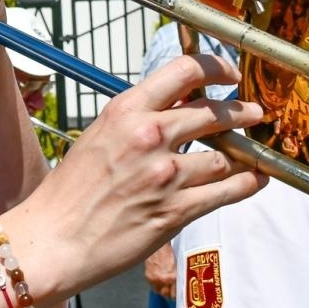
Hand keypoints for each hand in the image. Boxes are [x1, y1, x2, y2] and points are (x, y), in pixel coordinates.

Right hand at [2, 52, 265, 300]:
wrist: (53, 240)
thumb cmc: (69, 192)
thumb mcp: (100, 136)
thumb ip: (138, 118)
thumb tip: (178, 105)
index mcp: (126, 109)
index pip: (185, 70)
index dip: (216, 67)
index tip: (229, 73)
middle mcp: (149, 134)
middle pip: (215, 111)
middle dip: (241, 111)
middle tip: (254, 112)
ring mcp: (166, 173)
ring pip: (226, 155)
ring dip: (244, 154)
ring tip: (252, 153)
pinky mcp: (176, 209)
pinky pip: (227, 190)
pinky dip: (248, 183)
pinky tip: (256, 179)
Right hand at [144, 242, 176, 299]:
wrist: (159, 245)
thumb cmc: (170, 252)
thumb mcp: (178, 266)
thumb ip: (178, 277)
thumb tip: (180, 285)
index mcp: (173, 277)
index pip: (174, 294)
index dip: (176, 295)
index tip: (177, 295)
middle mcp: (163, 280)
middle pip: (166, 294)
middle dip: (169, 294)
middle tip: (172, 292)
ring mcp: (155, 279)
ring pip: (158, 291)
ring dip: (161, 290)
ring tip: (165, 286)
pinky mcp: (148, 276)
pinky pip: (152, 285)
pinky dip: (155, 284)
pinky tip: (158, 280)